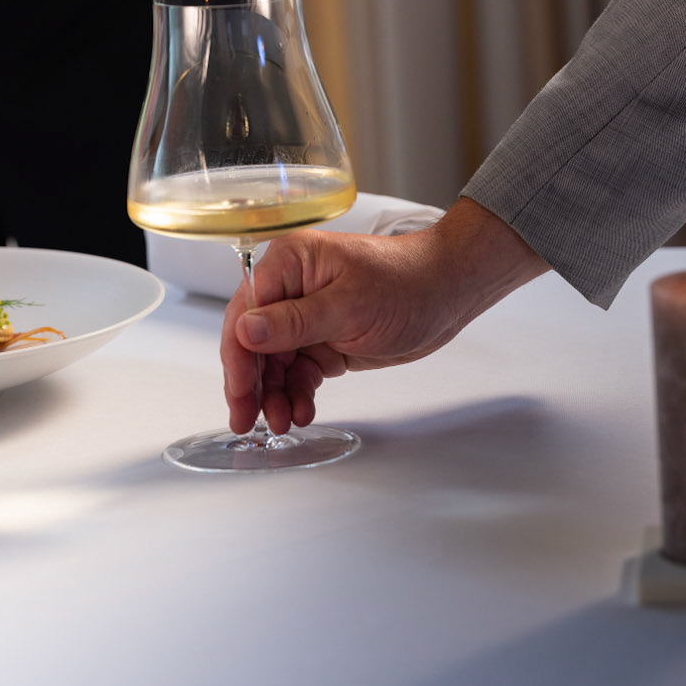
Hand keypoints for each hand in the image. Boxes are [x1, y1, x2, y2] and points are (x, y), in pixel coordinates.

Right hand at [219, 199, 547, 433]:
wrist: (447, 292)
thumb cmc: (405, 282)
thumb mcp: (348, 306)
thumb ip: (294, 322)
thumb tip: (246, 330)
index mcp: (290, 263)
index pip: (245, 311)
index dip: (238, 356)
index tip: (239, 393)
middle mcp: (291, 287)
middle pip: (253, 341)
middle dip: (252, 383)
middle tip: (249, 420)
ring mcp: (307, 316)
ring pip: (274, 362)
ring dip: (275, 394)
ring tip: (284, 422)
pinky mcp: (324, 340)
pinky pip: (298, 371)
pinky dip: (297, 393)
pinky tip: (303, 411)